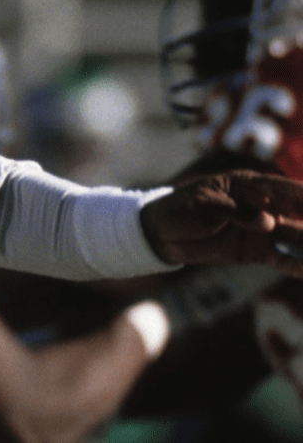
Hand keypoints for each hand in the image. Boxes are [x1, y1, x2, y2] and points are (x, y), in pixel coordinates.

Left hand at [141, 169, 302, 275]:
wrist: (162, 233)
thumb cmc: (181, 208)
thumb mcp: (204, 206)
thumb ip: (236, 212)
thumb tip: (269, 222)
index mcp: (250, 187)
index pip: (286, 189)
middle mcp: (263, 207)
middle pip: (300, 214)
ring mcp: (262, 230)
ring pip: (297, 238)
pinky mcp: (256, 251)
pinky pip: (283, 259)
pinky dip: (299, 264)